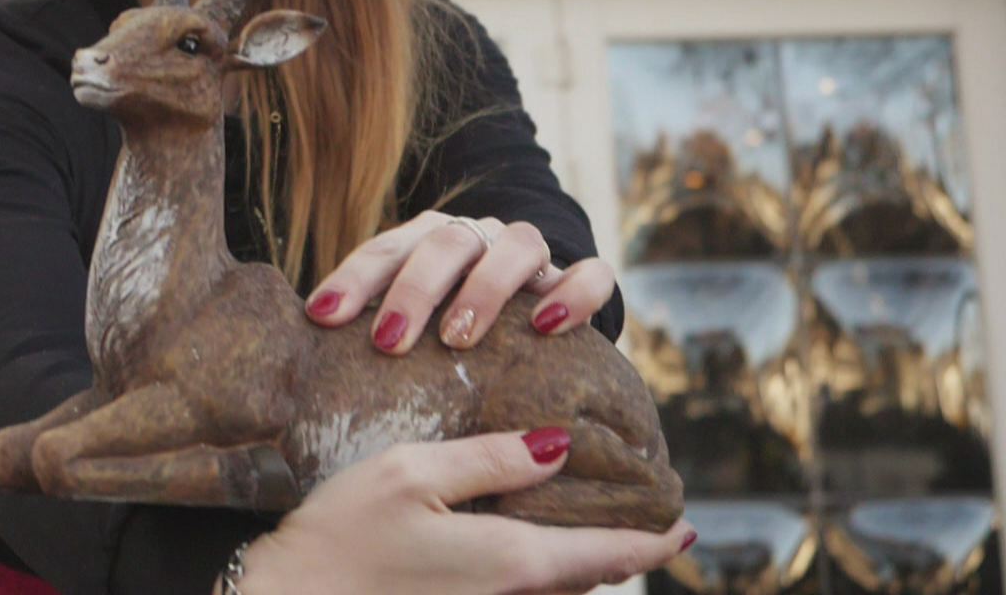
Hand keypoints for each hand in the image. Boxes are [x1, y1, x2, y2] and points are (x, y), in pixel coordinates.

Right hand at [232, 431, 694, 594]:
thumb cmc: (341, 538)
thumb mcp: (412, 475)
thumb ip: (490, 460)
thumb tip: (558, 447)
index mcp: (514, 563)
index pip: (612, 556)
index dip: (655, 542)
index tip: (686, 527)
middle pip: (588, 579)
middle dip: (618, 552)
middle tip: (641, 519)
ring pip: (554, 592)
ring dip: (578, 565)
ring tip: (587, 531)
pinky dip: (538, 574)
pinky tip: (519, 551)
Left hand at [302, 210, 617, 352]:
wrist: (531, 325)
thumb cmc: (447, 333)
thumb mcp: (408, 326)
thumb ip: (371, 330)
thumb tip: (305, 358)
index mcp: (425, 240)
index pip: (383, 249)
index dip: (352, 280)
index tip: (324, 318)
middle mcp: (476, 237)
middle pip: (445, 242)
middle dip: (414, 290)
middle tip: (390, 340)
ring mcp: (530, 254)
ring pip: (516, 245)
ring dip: (484, 289)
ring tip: (459, 337)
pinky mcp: (579, 280)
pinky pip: (591, 273)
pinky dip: (574, 294)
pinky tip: (548, 326)